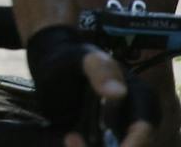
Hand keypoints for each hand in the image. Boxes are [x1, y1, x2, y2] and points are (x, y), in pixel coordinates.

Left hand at [26, 25, 150, 146]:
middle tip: (77, 141)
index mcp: (138, 95)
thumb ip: (99, 69)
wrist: (50, 64)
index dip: (136, 140)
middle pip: (134, 142)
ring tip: (70, 137)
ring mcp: (117, 127)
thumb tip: (119, 92)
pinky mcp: (101, 136)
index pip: (145, 124)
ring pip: (118, 146)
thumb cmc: (70, 58)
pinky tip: (69, 137)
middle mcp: (133, 115)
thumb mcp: (81, 59)